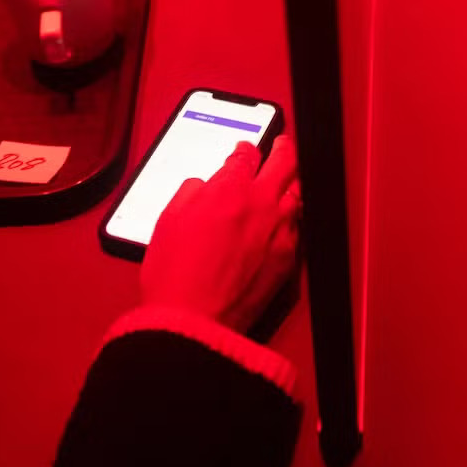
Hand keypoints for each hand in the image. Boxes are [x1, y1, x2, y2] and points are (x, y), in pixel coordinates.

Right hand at [141, 135, 301, 335]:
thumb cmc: (174, 276)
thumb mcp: (167, 220)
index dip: (244, 148)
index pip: (246, 154)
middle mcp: (260, 203)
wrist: (194, 321)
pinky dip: (292, 217)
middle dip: (282, 149)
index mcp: (228, 188)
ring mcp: (279, 230)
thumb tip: (203, 186)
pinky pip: (298, 226)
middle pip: (284, 162)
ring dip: (291, 182)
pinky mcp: (288, 258)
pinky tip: (286, 218)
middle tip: (280, 145)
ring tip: (288, 178)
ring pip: (297, 193)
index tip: (243, 150)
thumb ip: (191, 193)